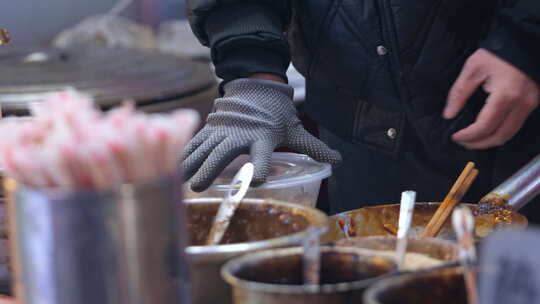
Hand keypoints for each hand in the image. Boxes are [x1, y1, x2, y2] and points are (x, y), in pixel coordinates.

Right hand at [182, 78, 341, 191]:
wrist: (258, 86)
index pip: (263, 154)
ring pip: (204, 146)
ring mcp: (223, 128)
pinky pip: (196, 140)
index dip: (261, 167)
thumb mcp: (296, 129)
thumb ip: (313, 146)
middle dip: (210, 168)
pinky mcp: (212, 126)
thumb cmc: (278, 114)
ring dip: (191, 162)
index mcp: (264, 136)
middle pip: (224, 152)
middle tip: (199, 186)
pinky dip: (185, 152)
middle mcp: (241, 133)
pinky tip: (175, 164)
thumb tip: (339, 161)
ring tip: (179, 179)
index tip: (258, 180)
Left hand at [444, 49, 538, 148]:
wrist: (522, 43)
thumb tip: (448, 115)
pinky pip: (515, 127)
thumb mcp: (473, 68)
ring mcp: (530, 105)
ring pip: (509, 135)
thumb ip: (459, 93)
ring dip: (489, 141)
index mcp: (506, 94)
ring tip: (471, 140)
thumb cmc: (497, 53)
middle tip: (461, 141)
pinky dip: (499, 133)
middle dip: (478, 143)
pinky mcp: (532, 104)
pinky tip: (485, 131)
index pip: (485, 126)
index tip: (455, 136)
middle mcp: (522, 103)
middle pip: (499, 136)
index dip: (468, 135)